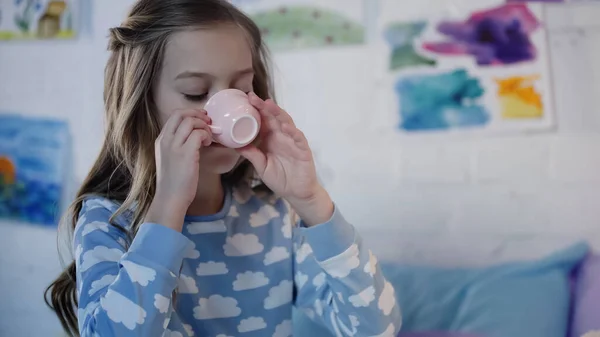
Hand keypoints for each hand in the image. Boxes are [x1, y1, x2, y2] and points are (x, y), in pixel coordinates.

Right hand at [145, 109, 212, 231]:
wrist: (170, 198)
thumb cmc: (173, 182)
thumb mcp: (169, 159)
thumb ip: (176, 146)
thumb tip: (194, 136)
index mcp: (161, 140)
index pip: (174, 116)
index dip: (190, 113)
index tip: (201, 119)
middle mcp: (165, 140)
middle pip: (181, 113)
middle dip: (197, 114)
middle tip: (208, 121)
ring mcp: (174, 146)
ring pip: (191, 122)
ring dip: (204, 126)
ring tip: (209, 137)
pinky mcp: (186, 154)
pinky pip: (199, 134)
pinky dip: (207, 136)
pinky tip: (208, 144)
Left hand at [238, 93, 332, 225]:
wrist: (296, 193)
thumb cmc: (280, 178)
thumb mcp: (261, 166)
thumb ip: (252, 155)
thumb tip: (235, 145)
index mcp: (271, 138)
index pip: (263, 120)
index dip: (256, 110)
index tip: (246, 100)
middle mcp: (282, 136)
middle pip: (273, 118)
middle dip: (264, 107)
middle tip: (253, 98)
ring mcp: (293, 141)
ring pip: (286, 123)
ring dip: (278, 113)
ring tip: (268, 105)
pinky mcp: (303, 150)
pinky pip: (299, 138)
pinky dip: (293, 131)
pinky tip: (285, 127)